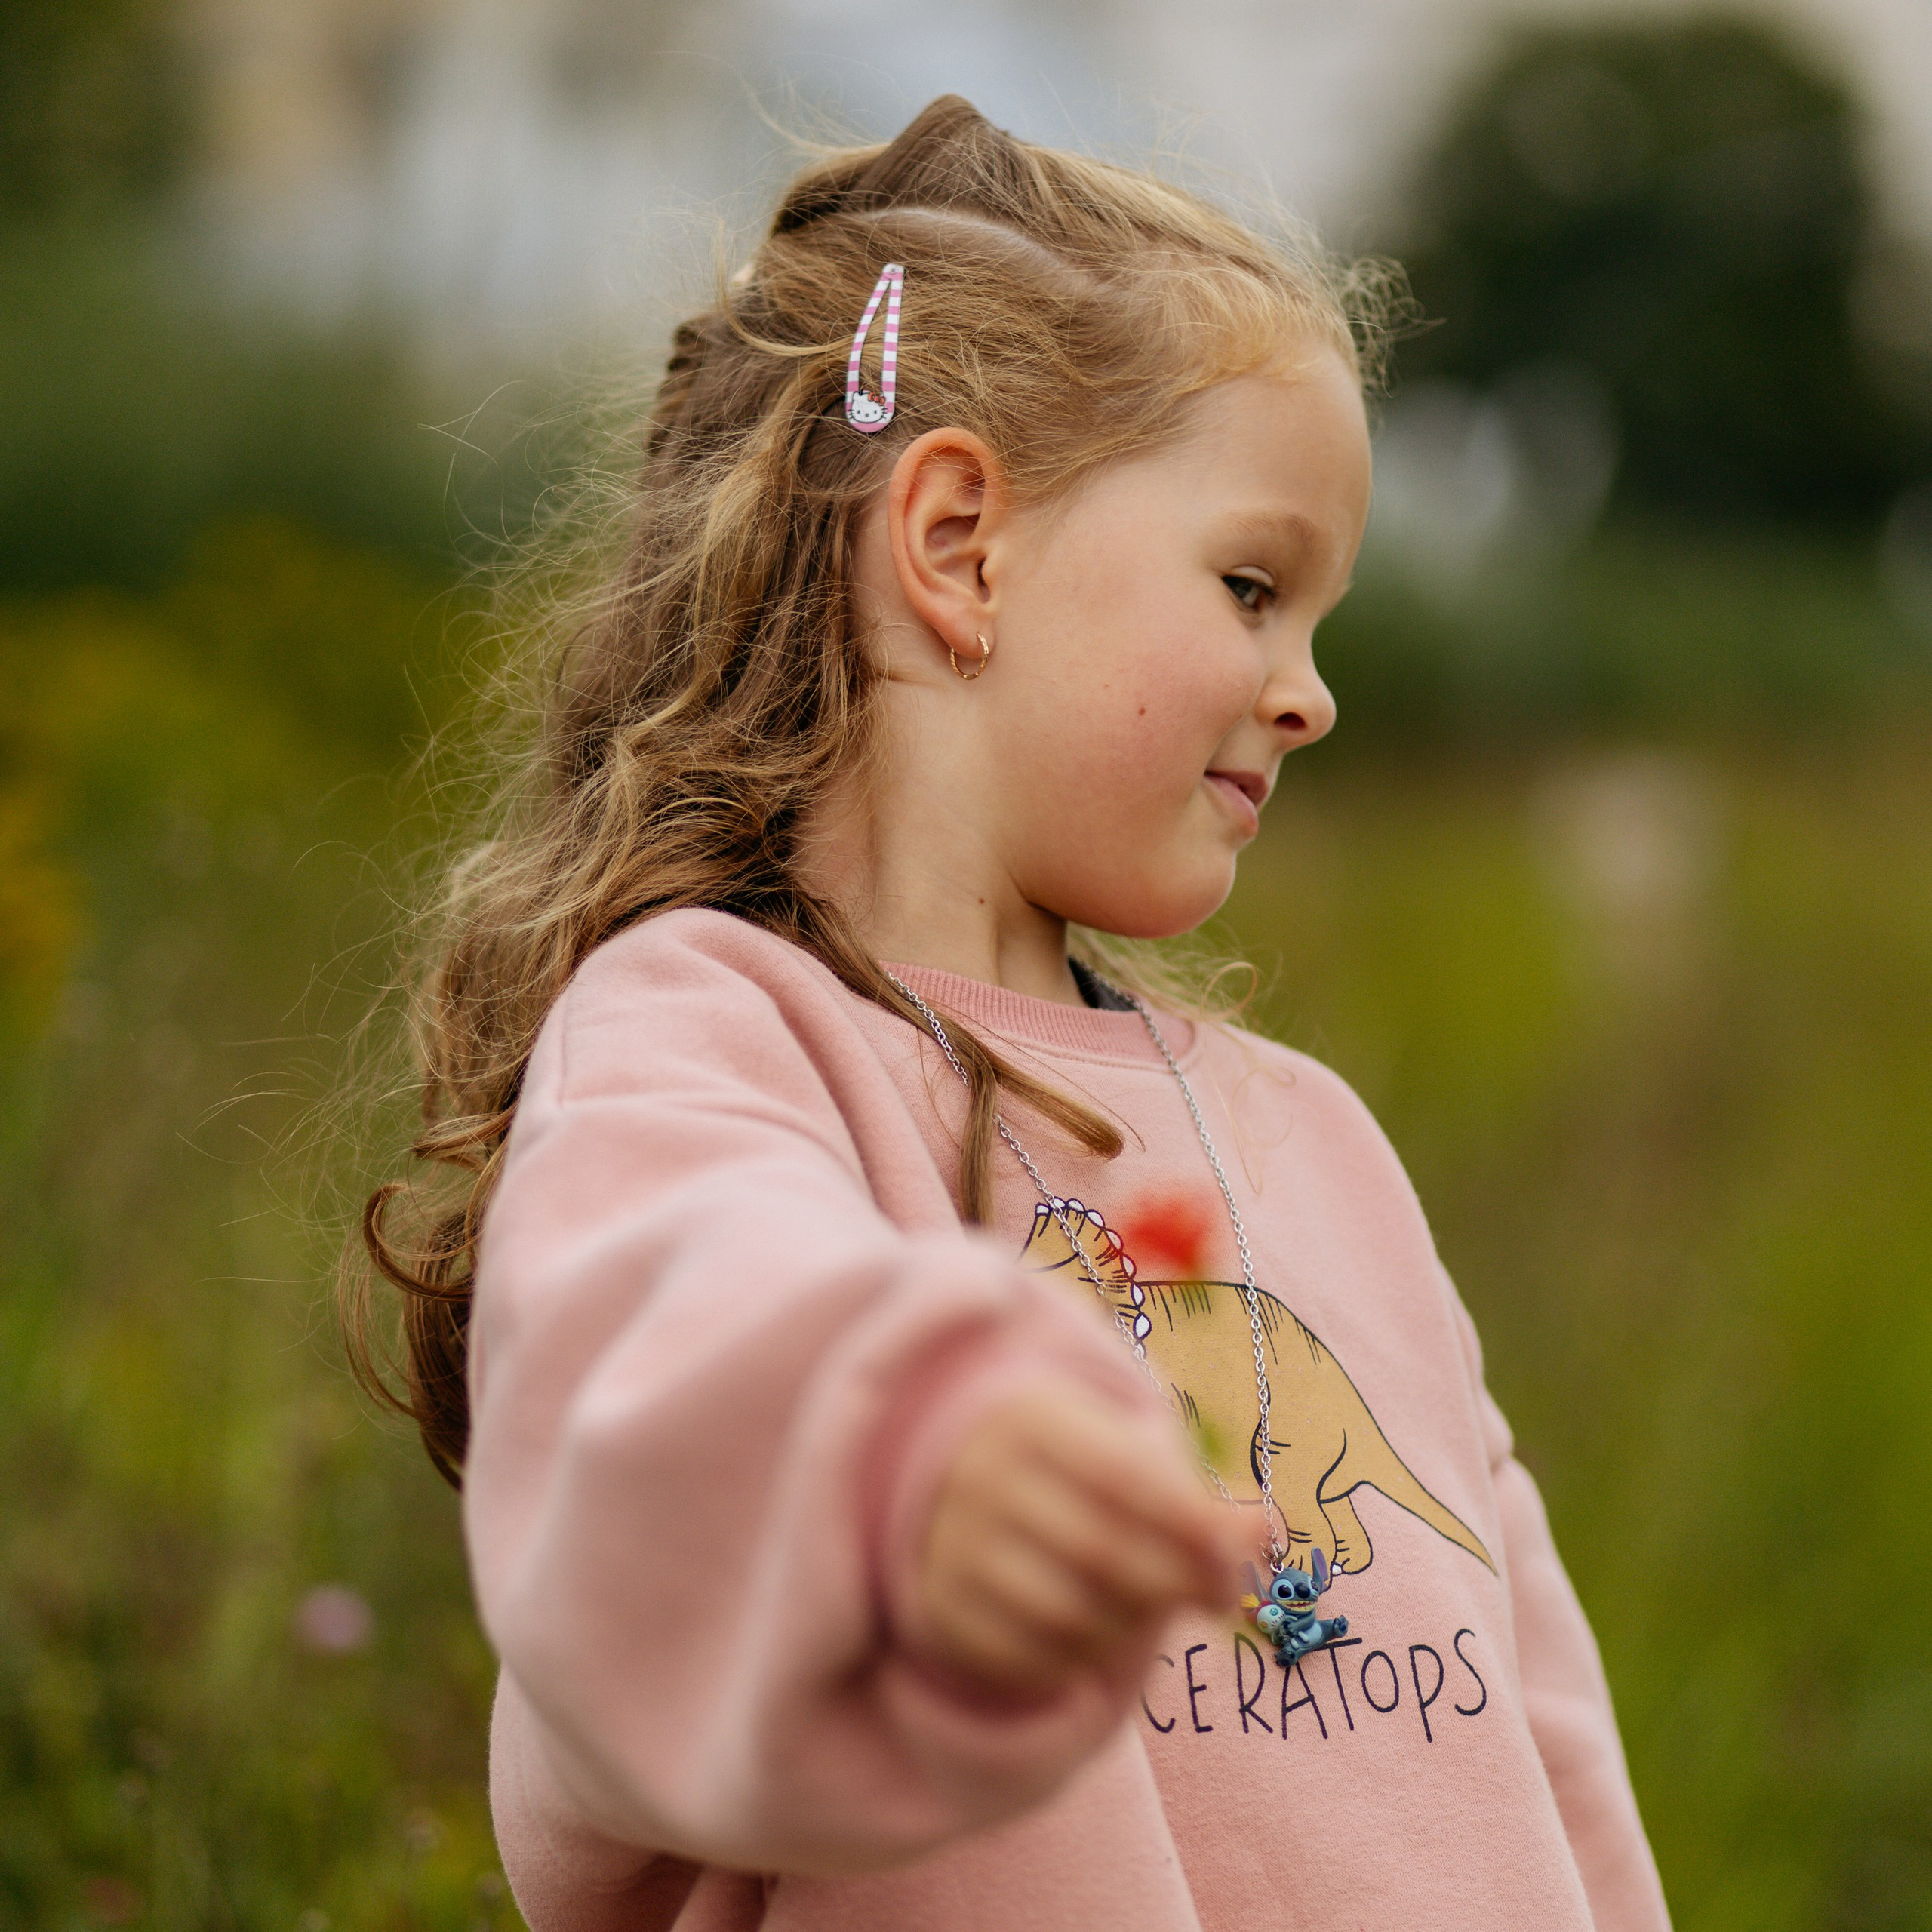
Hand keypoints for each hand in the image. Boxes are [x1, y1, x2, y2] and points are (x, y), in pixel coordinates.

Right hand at [914, 1381, 1241, 1697]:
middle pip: (1102, 1550)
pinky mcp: (941, 1608)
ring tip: (1157, 1614)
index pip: (1126, 1476)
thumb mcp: (1124, 1456)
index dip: (1193, 1525)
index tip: (1238, 1560)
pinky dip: (1079, 1661)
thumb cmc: (1071, 1469)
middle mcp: (980, 1477)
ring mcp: (953, 1545)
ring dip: (1134, 1628)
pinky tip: (1101, 1639)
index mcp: (1031, 1419)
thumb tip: (1268, 1533)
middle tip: (1219, 1600)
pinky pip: (1027, 1657)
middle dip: (1176, 1584)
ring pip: (1067, 1613)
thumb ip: (1195, 1496)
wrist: (952, 1486)